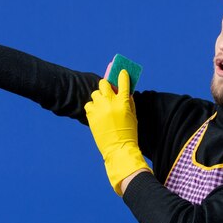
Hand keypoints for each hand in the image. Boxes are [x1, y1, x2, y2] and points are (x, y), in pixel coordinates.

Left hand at [84, 69, 151, 195]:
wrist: (118, 149)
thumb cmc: (129, 133)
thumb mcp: (133, 115)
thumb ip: (129, 102)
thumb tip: (125, 91)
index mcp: (123, 101)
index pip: (123, 81)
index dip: (122, 75)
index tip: (121, 72)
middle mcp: (110, 102)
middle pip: (104, 83)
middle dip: (106, 86)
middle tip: (108, 91)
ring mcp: (99, 108)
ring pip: (95, 93)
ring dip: (99, 97)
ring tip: (102, 106)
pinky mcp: (90, 115)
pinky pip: (88, 104)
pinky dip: (92, 107)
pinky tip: (97, 113)